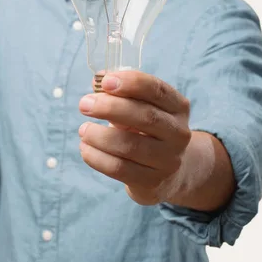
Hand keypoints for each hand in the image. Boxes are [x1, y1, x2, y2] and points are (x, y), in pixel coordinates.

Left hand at [78, 71, 191, 204]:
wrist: (168, 172)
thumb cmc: (147, 130)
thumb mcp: (141, 107)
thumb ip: (121, 91)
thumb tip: (97, 79)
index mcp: (178, 107)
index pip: (157, 90)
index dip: (131, 83)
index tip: (105, 81)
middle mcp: (179, 133)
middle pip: (145, 116)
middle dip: (110, 107)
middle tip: (84, 104)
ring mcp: (168, 160)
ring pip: (130, 145)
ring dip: (99, 136)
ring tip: (83, 129)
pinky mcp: (152, 182)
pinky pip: (119, 169)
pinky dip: (97, 157)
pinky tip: (85, 148)